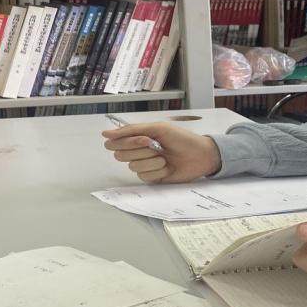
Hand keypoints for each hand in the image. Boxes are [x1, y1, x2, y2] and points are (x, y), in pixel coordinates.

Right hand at [102, 122, 221, 183]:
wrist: (200, 155)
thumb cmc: (182, 139)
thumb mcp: (157, 129)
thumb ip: (132, 130)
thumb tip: (105, 133)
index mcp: (137, 138)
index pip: (114, 143)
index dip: (124, 142)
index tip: (142, 139)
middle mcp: (138, 152)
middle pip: (120, 156)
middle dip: (139, 150)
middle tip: (155, 145)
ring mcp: (145, 165)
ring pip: (133, 166)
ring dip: (151, 160)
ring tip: (165, 157)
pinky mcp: (152, 178)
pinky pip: (144, 176)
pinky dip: (157, 171)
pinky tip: (167, 167)